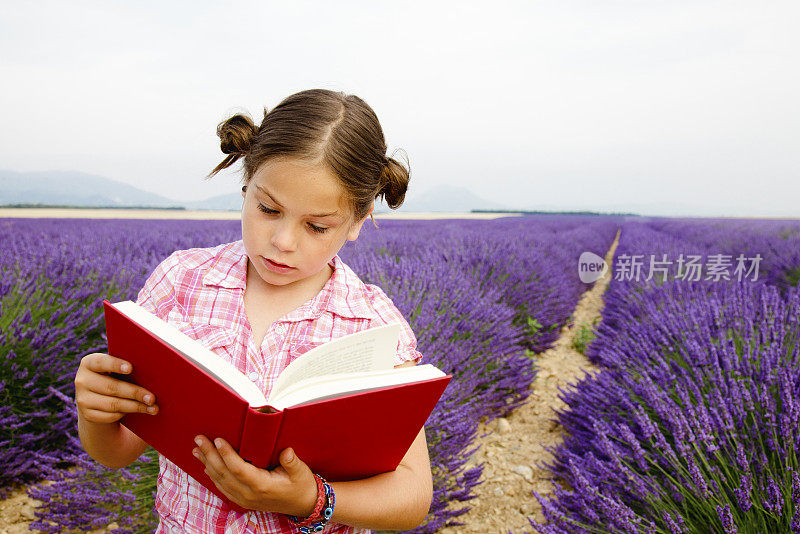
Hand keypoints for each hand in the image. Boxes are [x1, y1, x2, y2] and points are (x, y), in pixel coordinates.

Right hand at [74, 353, 158, 423]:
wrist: (97, 399)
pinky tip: (140, 411)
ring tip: (152, 407)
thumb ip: (126, 367)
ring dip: (135, 406)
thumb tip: (152, 370)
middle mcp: (82, 380)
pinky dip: (127, 413)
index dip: (115, 364)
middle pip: (111, 387)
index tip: (131, 368)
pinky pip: (111, 416)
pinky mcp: (88, 415)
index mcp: (89, 363)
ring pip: (113, 404)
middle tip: (152, 397)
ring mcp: (82, 399)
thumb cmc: (114, 377)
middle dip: (135, 392)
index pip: (100, 362)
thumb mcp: (115, 370)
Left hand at [192, 436, 317, 515]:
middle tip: (199, 439)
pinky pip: (223, 487)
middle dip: (210, 455)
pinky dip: (213, 476)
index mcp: (262, 485)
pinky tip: (206, 466)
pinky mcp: (243, 500)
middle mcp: (249, 494)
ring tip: (197, 449)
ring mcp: (244, 499)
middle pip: (224, 473)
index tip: (218, 440)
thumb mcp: (301, 472)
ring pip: (220, 481)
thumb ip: (292, 462)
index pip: (239, 468)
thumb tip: (286, 452)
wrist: (302, 504)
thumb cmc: (301, 485)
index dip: (226, 454)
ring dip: (207, 464)